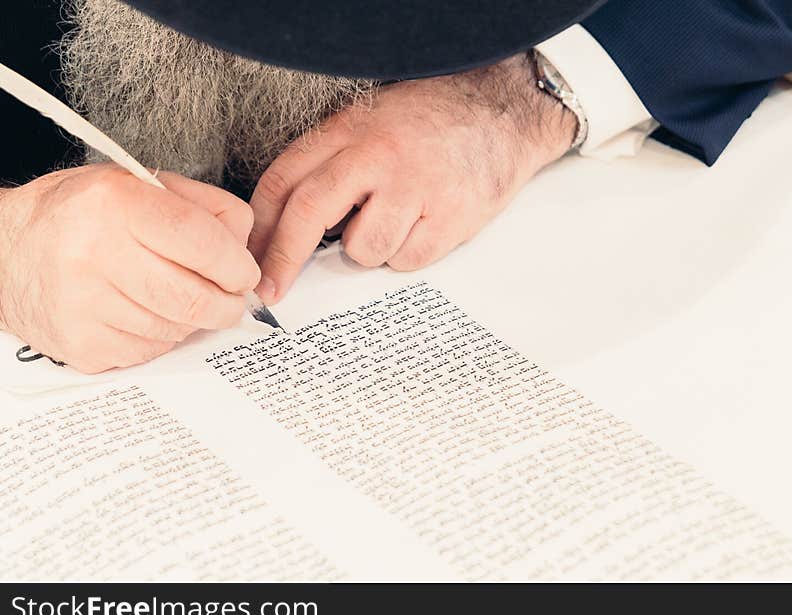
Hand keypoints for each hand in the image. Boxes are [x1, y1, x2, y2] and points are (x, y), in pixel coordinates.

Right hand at [0, 164, 260, 372]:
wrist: (6, 252)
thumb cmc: (84, 216)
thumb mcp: (141, 186)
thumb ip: (204, 207)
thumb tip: (245, 248)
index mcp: (116, 204)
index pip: (204, 243)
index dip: (237, 266)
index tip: (244, 274)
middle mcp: (95, 253)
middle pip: (196, 298)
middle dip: (227, 303)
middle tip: (230, 298)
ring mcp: (84, 305)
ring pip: (177, 328)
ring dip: (192, 319)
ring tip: (175, 297)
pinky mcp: (81, 344)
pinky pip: (151, 351)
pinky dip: (161, 336)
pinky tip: (142, 313)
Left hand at [249, 53, 576, 303]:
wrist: (504, 111)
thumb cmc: (433, 121)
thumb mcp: (370, 123)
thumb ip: (331, 164)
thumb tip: (286, 228)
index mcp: (350, 130)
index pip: (285, 180)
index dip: (260, 229)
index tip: (252, 261)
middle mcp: (377, 155)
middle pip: (308, 213)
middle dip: (283, 260)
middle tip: (272, 292)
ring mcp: (415, 186)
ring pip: (362, 249)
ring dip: (370, 248)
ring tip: (397, 220)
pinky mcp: (451, 215)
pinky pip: (408, 260)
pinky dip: (409, 253)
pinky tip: (425, 224)